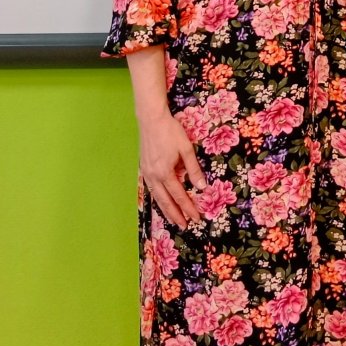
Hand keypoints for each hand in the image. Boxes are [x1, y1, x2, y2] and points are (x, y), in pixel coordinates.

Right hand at [137, 108, 206, 228]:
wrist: (150, 119)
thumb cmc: (170, 131)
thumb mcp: (186, 148)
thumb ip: (193, 169)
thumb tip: (201, 187)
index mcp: (165, 172)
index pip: (179, 196)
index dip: (188, 208)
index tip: (196, 218)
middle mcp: (154, 176)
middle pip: (166, 201)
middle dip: (176, 215)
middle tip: (184, 226)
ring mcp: (147, 173)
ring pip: (156, 197)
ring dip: (165, 210)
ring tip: (173, 219)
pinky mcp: (143, 168)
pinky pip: (150, 189)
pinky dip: (157, 199)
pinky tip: (161, 201)